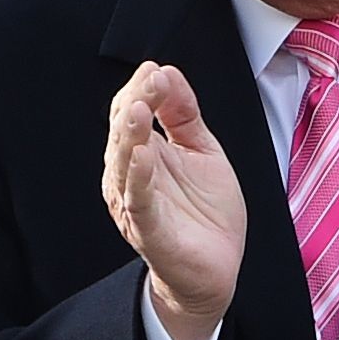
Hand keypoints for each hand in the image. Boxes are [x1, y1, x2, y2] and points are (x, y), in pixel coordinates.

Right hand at [103, 63, 247, 339]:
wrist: (216, 269)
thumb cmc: (205, 212)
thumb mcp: (202, 150)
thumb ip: (184, 114)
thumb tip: (166, 71)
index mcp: (142, 153)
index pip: (129, 112)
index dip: (142, 89)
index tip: (158, 70)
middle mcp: (130, 176)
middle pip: (122, 132)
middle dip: (136, 102)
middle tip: (152, 80)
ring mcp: (136, 203)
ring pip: (123, 164)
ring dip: (131, 135)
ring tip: (139, 108)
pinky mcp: (148, 230)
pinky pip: (139, 201)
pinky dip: (139, 178)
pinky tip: (144, 156)